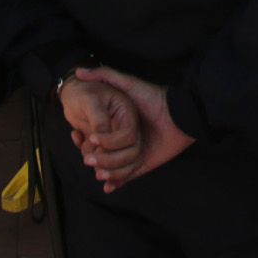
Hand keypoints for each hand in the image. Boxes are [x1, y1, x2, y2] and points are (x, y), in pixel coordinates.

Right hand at [70, 67, 193, 190]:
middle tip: (87, 160)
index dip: (88, 139)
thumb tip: (80, 71)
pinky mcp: (146, 163)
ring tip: (97, 172)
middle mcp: (127, 139)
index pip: (99, 135)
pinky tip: (108, 186)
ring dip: (106, 172)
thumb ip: (105, 75)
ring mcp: (136, 151)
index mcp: (120, 123)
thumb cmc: (153, 97)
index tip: (77, 138)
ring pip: (115, 167)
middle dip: (95, 159)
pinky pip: (129, 176)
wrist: (179, 114)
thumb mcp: (127, 83)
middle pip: (105, 153)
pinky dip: (118, 182)